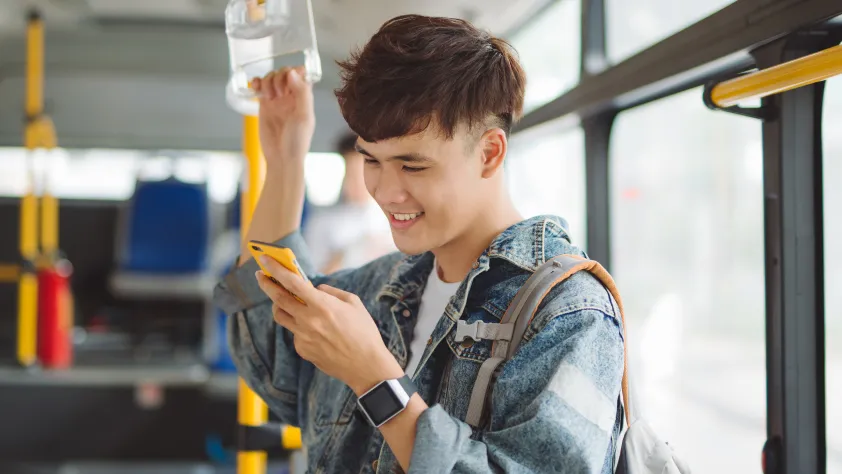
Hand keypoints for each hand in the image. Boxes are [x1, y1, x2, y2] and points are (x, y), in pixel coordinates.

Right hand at [251, 67, 314, 171]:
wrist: (281, 158)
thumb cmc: (297, 141)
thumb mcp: (304, 117)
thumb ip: (302, 93)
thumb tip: (292, 72)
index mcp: (304, 97)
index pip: (300, 74)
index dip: (294, 72)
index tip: (289, 80)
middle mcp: (291, 96)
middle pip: (284, 73)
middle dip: (279, 77)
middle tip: (278, 94)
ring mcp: (277, 100)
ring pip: (271, 78)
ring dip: (268, 81)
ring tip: (269, 97)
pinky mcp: (264, 105)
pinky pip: (260, 87)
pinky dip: (257, 82)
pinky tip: (256, 87)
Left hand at [255, 256, 403, 394]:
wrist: (365, 366)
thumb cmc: (364, 332)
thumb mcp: (354, 303)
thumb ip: (331, 292)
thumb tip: (315, 289)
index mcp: (322, 305)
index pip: (292, 283)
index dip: (276, 269)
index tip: (265, 259)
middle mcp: (308, 320)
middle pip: (278, 299)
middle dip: (266, 284)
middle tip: (261, 276)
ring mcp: (303, 336)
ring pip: (280, 316)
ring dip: (279, 305)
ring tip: (285, 300)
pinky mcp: (302, 349)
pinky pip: (294, 333)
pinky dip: (299, 326)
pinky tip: (313, 329)